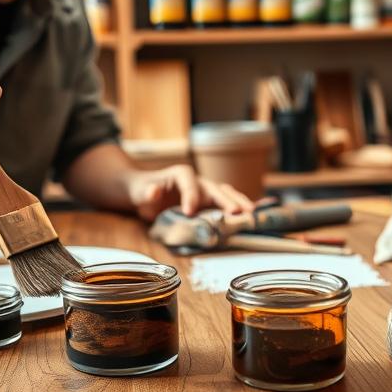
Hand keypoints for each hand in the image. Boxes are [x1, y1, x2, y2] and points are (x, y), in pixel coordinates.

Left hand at [127, 164, 255, 220]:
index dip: (191, 196)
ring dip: (238, 203)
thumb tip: (153, 191)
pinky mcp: (210, 203)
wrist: (147, 193)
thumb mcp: (141, 191)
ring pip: (226, 194)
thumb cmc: (144, 190)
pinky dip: (238, 210)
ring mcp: (206, 192)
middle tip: (237, 212)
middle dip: (226, 200)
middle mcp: (198, 181)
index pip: (189, 183)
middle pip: (215, 188)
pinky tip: (250, 217)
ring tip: (251, 214)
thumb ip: (147, 192)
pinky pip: (227, 204)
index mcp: (181, 174)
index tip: (189, 212)